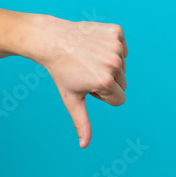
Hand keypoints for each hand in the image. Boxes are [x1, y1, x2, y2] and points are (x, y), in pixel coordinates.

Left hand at [33, 16, 127, 147]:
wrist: (51, 40)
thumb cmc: (60, 72)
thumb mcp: (71, 98)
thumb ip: (81, 122)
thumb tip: (84, 145)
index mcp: (104, 82)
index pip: (119, 99)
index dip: (102, 95)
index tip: (86, 85)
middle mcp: (113, 63)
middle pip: (122, 83)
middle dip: (106, 80)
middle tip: (85, 71)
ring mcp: (115, 46)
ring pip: (123, 65)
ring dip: (108, 64)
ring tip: (87, 58)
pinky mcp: (117, 31)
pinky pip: (122, 46)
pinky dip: (110, 46)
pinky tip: (93, 45)